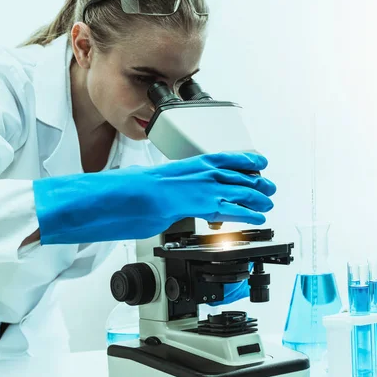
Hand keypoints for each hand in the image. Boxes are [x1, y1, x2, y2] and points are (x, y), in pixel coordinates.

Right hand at [33, 152, 276, 244]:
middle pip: (232, 173)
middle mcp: (190, 173)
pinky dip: (245, 212)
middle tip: (269, 188)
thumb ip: (164, 191)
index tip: (258, 162)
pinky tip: (256, 217)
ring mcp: (193, 187)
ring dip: (255, 197)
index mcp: (181, 167)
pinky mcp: (193, 204)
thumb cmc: (120, 193)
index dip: (242, 160)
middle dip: (254, 181)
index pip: (219, 158)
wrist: (107, 198)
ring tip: (267, 204)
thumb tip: (169, 199)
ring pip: (235, 188)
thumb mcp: (146, 187)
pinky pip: (227, 207)